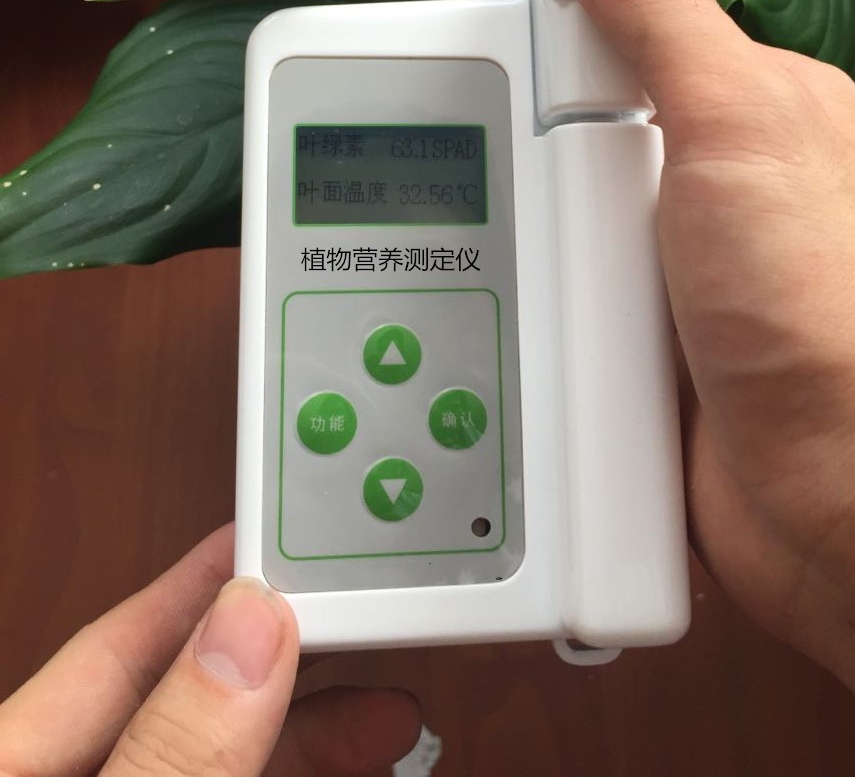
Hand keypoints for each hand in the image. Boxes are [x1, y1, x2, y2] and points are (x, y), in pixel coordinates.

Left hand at [0, 525, 419, 774]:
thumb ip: (170, 748)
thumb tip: (249, 630)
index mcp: (13, 760)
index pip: (116, 643)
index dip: (211, 578)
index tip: (294, 528)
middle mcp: (71, 775)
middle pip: (187, 691)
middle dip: (290, 651)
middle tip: (374, 611)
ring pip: (224, 749)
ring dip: (312, 721)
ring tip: (389, 704)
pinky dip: (298, 769)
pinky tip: (353, 754)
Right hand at [558, 0, 854, 776]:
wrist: (840, 508)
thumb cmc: (828, 312)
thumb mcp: (738, 124)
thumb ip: (657, 11)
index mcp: (738, 100)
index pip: (613, 12)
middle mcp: (697, 179)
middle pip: (554, 123)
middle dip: (518, 150)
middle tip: (543, 188)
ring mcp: (659, 267)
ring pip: (538, 219)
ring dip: (516, 245)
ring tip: (542, 278)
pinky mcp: (625, 347)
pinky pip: (542, 304)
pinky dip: (518, 307)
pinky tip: (505, 318)